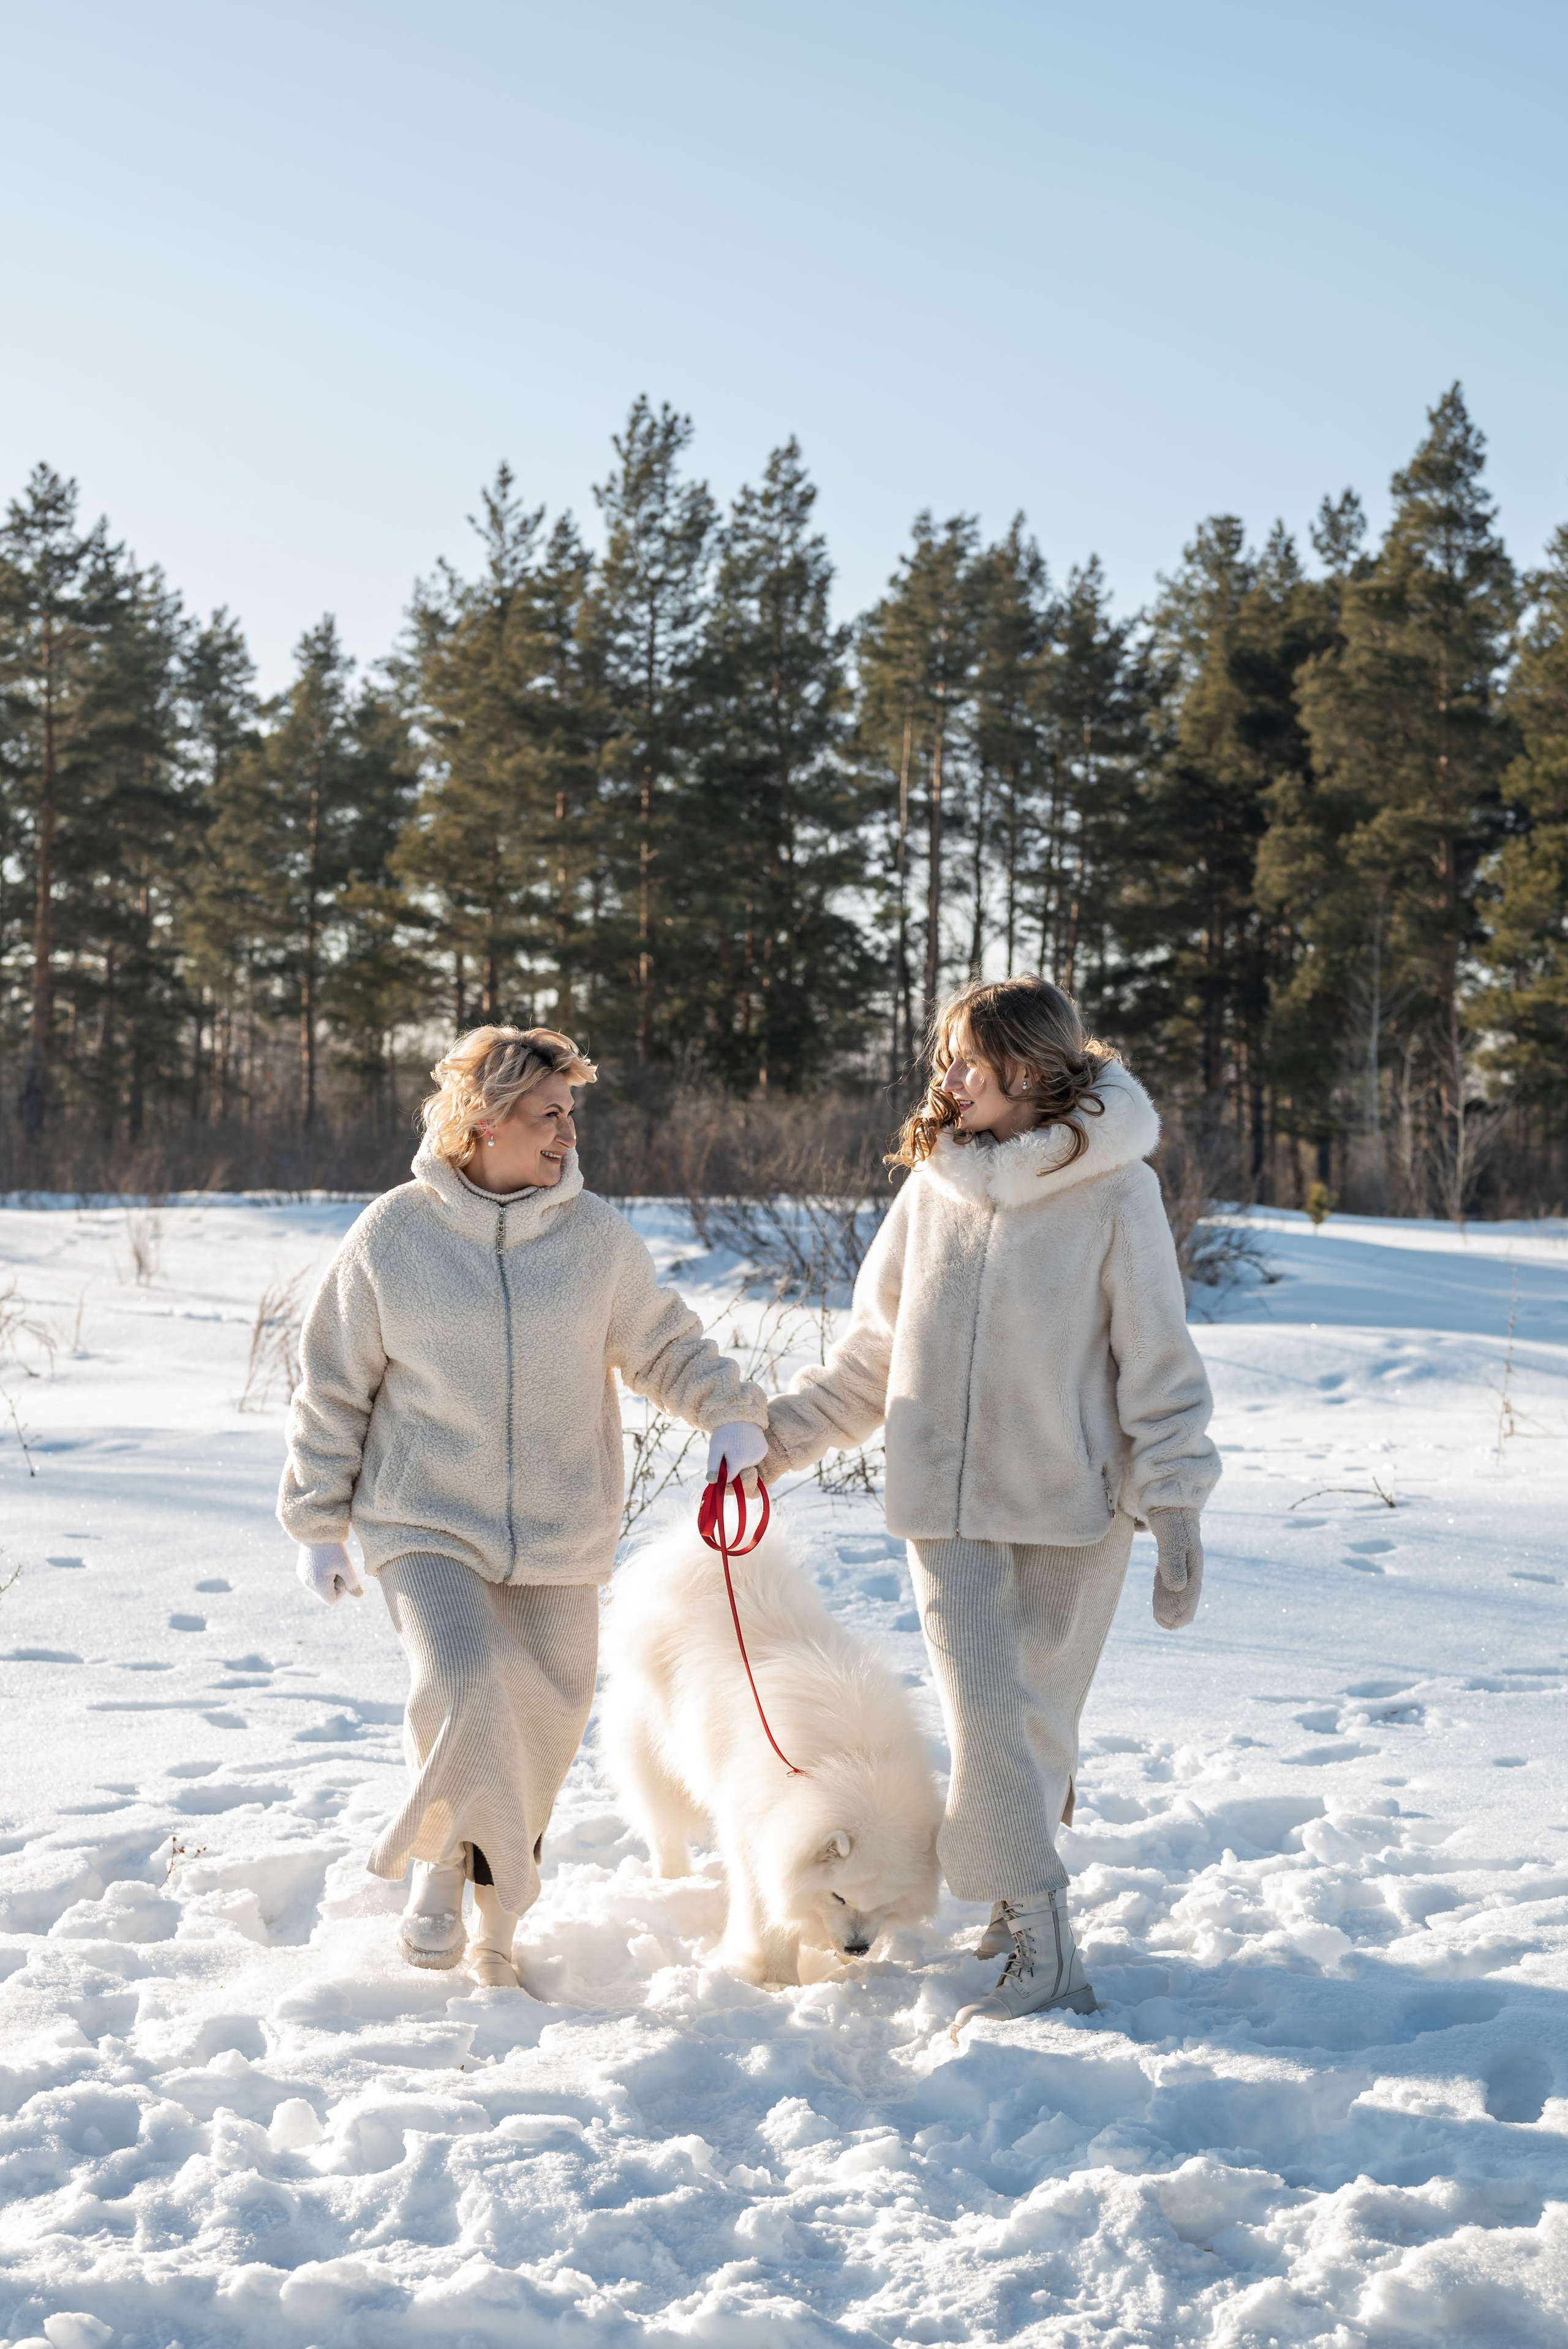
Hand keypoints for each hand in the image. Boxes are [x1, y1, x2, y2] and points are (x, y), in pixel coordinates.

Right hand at [296, 1541, 363, 1604]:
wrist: (316, 1531)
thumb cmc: (333, 1549)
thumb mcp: (346, 1566)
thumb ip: (352, 1583)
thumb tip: (359, 1595)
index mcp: (318, 1585)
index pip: (333, 1601)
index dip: (342, 1591)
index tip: (343, 1575)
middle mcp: (308, 1584)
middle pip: (326, 1595)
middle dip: (335, 1585)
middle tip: (338, 1568)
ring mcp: (303, 1578)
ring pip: (320, 1588)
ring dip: (328, 1580)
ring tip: (331, 1563)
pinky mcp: (301, 1571)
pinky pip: (314, 1581)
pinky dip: (321, 1575)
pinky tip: (324, 1561)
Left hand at [706, 1420, 766, 1496]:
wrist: (740, 1415)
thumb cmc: (724, 1432)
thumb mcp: (715, 1448)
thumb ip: (713, 1466)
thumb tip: (713, 1482)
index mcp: (738, 1462)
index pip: (730, 1478)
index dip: (724, 1473)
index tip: (721, 1463)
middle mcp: (752, 1461)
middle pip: (739, 1472)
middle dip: (732, 1466)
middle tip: (727, 1451)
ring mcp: (759, 1456)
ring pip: (747, 1466)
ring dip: (741, 1460)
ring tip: (736, 1445)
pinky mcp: (764, 1450)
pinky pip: (754, 1459)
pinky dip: (749, 1454)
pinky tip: (745, 1443)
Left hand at [1148, 1509, 1202, 1629]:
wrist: (1170, 1494)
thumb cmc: (1170, 1515)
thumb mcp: (1170, 1536)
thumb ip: (1172, 1560)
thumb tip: (1178, 1587)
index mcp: (1193, 1558)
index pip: (1190, 1589)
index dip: (1182, 1607)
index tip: (1171, 1623)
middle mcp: (1189, 1560)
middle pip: (1186, 1590)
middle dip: (1177, 1609)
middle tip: (1165, 1625)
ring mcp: (1182, 1556)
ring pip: (1179, 1585)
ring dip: (1171, 1602)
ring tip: (1162, 1620)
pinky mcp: (1172, 1552)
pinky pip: (1171, 1575)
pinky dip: (1166, 1590)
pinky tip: (1160, 1599)